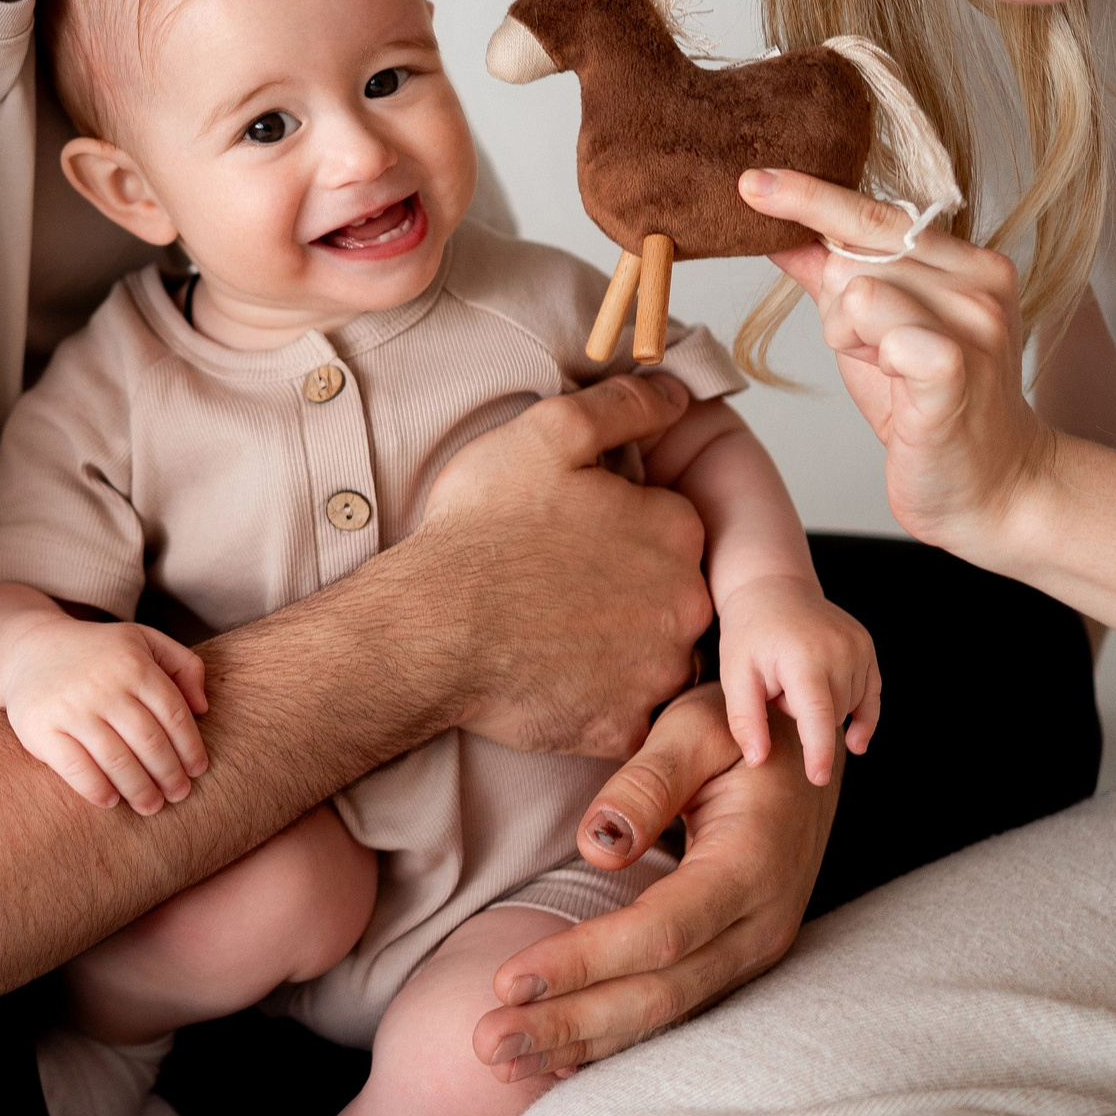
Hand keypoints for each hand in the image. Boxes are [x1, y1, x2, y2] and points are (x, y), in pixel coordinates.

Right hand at [0, 606, 211, 815]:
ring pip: (117, 760)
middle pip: (149, 742)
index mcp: (134, 663)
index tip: (197, 771)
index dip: (190, 749)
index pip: (173, 716)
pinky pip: (77, 769)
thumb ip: (183, 664)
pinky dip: (98, 790)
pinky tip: (111, 801)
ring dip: (140, 790)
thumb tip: (203, 708)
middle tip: (178, 795)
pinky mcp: (42, 729)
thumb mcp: (143, 641)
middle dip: (169, 775)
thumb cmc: (98, 653)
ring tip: (151, 805)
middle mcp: (104, 684)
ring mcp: (71, 707)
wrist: (31, 649)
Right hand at [418, 374, 714, 759]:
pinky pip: (626, 714)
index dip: (620, 526)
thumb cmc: (481, 529)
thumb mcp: (547, 433)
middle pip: (673, 594)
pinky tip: (550, 676)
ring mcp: (657, 672)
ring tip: (551, 632)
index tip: (574, 535)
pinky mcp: (622, 727)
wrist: (429, 626)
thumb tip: (677, 389)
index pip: (673, 526)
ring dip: (617, 646)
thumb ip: (624, 405)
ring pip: (654, 656)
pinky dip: (596, 700)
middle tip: (558, 585)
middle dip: (629, 589)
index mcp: (676, 531)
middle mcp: (685, 605)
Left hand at [469, 684, 833, 1080]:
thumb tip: (598, 845)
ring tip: (502, 1059)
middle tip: (486, 1043)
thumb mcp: (699, 725)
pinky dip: (615, 1037)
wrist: (814, 750)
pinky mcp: (735, 957)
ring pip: (664, 1013)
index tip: (509, 979)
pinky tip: (558, 1057)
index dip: (585, 961)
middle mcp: (760, 923)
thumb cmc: (748, 728)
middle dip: (569, 1021)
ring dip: (582, 1041)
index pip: (660, 931)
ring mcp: (752, 948)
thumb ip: (649, 779)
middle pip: (657, 992)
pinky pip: (675, 1009)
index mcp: (751, 864)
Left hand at [716, 583, 878, 784]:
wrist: (772, 589)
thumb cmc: (748, 635)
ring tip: (795, 680)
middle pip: (830, 715)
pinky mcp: (868, 648)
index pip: (817, 715)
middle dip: (803, 717)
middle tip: (777, 689)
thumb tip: (758, 761)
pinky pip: (871, 695)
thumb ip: (745, 719)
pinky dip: (862, 716)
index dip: (819, 751)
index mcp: (803, 658)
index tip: (819, 778)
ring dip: (824, 708)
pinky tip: (854, 740)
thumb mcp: (734, 675)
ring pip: (849, 707)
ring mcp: (859, 648)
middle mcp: (839, 651)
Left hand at [741, 168, 1057, 559]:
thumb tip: (779, 231)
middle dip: (838, 309)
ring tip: (890, 372)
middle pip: (854, 255)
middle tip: (876, 353)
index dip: (811, 197)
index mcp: (965, 262)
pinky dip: (874, 358)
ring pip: (856, 291)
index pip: (874, 213)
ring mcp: (974, 323)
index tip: (753, 181)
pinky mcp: (957, 369)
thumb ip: (831, 279)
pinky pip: (886, 335)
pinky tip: (902, 384)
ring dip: (851, 340)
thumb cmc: (928, 407)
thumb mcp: (870, 333)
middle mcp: (979, 281)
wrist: (991, 486)